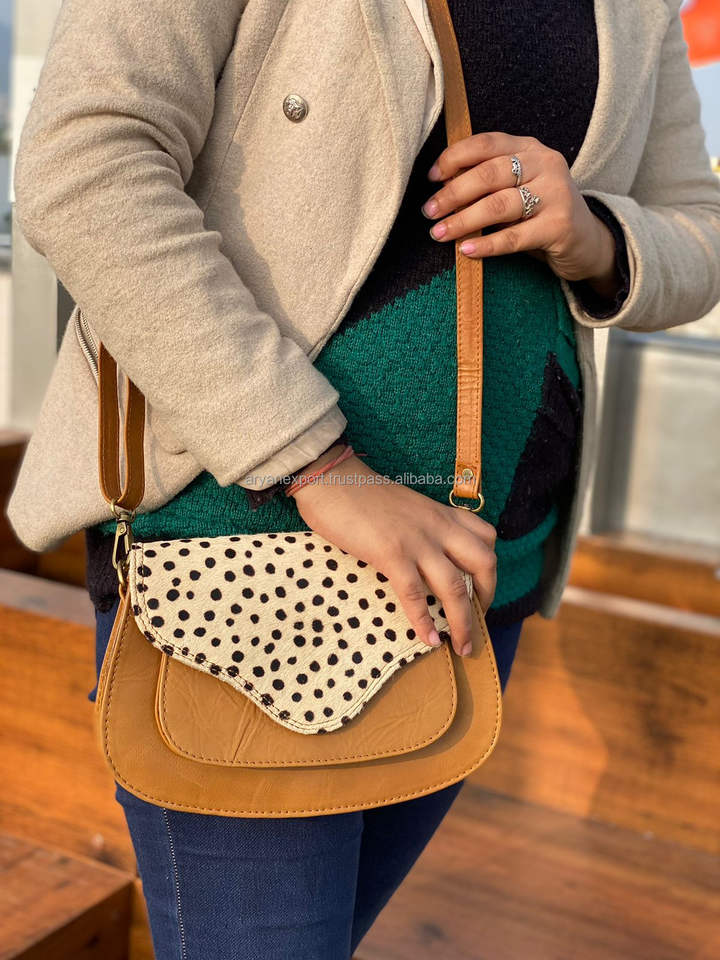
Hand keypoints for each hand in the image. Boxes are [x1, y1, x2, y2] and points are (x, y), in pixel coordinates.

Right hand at [289, 454, 496, 657]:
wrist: (330, 476)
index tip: (481, 592)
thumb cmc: (359, 492)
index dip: (490, 569)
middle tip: (477, 621)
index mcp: (440, 513)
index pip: (486, 537)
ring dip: (463, 622)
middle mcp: (437, 526)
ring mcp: (417, 541)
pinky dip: (424, 621)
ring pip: (456, 587)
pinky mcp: (392, 554)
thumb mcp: (404, 506)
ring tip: (462, 647)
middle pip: (484, 563)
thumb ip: (419, 527)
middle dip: (487, 597)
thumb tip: (419, 558)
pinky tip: (428, 640)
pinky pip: (416, 594)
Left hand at [421, 131, 620, 295]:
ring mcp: (555, 194)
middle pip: (489, 174)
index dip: (454, 158)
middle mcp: (545, 165)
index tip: (431, 178)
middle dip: (453, 194)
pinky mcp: (560, 226)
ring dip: (463, 220)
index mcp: (530, 149)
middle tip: (429, 212)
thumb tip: (440, 187)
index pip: (486, 143)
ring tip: (439, 233)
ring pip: (498, 205)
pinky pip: (514, 237)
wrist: (588, 242)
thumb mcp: (517, 188)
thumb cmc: (540, 214)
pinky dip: (487, 244)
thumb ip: (488, 181)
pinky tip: (466, 251)